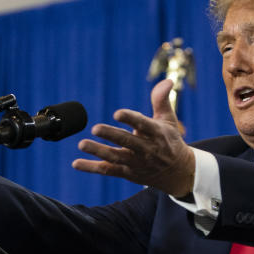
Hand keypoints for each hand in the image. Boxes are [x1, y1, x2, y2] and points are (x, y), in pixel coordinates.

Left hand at [72, 79, 194, 196]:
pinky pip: (108, 170)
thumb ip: (161, 99)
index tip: (118, 113)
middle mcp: (147, 150)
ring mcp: (136, 163)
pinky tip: (76, 163)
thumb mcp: (168, 119)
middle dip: (111, 136)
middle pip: (127, 142)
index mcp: (157, 134)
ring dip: (98, 151)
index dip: (130, 119)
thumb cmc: (169, 140)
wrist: (177, 172)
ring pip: (115, 157)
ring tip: (82, 144)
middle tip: (95, 128)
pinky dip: (91, 167)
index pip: (143, 125)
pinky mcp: (128, 173)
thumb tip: (167, 81)